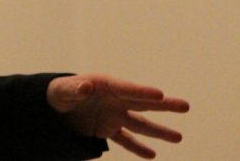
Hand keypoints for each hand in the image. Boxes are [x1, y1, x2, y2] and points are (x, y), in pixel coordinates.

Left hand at [47, 74, 188, 158]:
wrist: (54, 105)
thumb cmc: (59, 92)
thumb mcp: (63, 90)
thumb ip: (74, 89)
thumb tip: (86, 87)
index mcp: (106, 84)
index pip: (128, 89)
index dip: (143, 91)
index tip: (160, 94)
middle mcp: (115, 99)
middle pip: (143, 103)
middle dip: (164, 105)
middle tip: (185, 106)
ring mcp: (114, 115)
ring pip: (140, 124)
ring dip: (158, 132)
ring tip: (178, 137)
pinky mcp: (109, 129)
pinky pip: (126, 140)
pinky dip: (137, 148)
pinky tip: (151, 155)